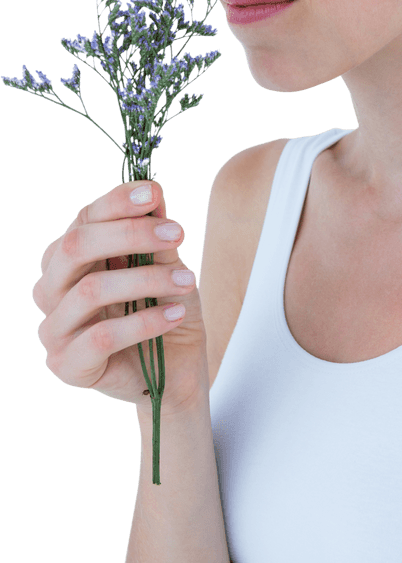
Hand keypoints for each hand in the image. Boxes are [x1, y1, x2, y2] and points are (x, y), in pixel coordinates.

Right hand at [34, 181, 208, 414]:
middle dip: (129, 234)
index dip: (117, 202)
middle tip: (177, 233)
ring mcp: (54, 329)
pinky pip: (102, 336)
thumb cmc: (164, 309)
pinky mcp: (67, 365)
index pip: (83, 219)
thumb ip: (154, 235)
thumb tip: (153, 192)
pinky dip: (146, 321)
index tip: (155, 193)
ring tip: (187, 280)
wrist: (176, 369)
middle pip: (75, 247)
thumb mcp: (166, 266)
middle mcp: (52, 289)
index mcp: (69, 259)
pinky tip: (176, 314)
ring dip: (147, 279)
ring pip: (90, 290)